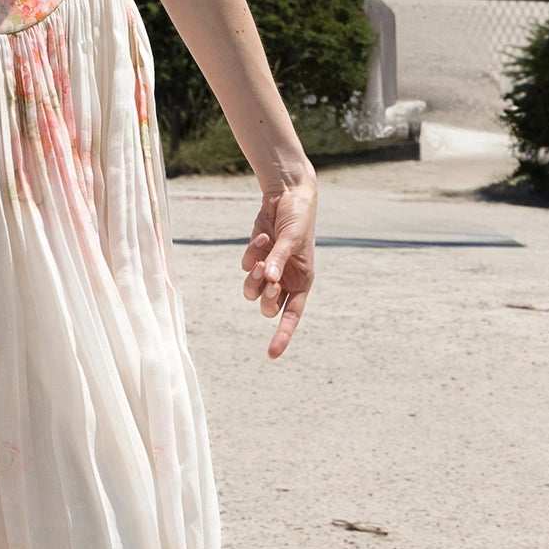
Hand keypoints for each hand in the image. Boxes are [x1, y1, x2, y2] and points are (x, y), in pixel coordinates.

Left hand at [241, 170, 316, 358]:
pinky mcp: (256, 256)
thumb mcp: (291, 240)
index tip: (272, 354)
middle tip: (268, 279)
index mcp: (302, 281)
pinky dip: (251, 253)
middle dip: (265, 296)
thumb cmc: (298, 219)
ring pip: (252, 291)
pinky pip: (246, 267)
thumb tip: (270, 280)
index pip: (291, 315)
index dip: (282, 335)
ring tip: (260, 259)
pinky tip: (262, 235)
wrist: (287, 195)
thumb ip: (279, 260)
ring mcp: (269, 268)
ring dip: (253, 279)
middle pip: (268, 306)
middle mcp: (285, 279)